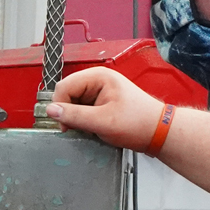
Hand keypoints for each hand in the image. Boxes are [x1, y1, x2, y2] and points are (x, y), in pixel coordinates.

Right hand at [48, 66, 166, 151]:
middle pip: (67, 94)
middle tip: (78, 129)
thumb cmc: (138, 123)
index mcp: (98, 77)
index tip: (65, 126)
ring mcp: (100, 91)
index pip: (64, 87)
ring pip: (74, 103)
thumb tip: (50, 110)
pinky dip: (84, 121)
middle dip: (69, 113)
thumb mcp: (102, 122)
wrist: (159, 132)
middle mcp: (98, 80)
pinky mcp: (103, 102)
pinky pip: (83, 109)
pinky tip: (95, 128)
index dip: (60, 106)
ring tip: (91, 129)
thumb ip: (74, 116)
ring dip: (77, 118)